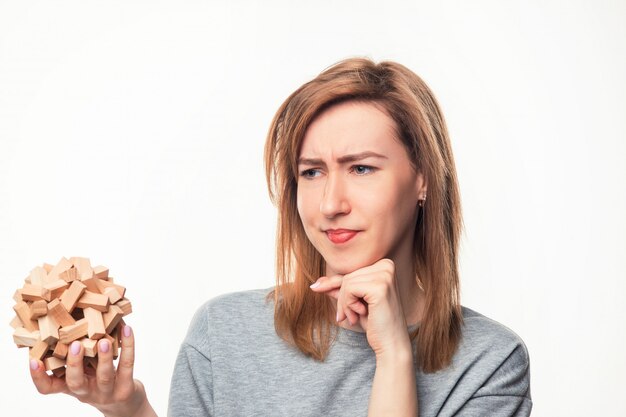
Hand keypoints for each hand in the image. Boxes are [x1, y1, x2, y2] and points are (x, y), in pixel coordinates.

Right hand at [29, 325, 155, 416]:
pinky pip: (127, 366)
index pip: (49, 387)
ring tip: (103, 340)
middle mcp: (87, 391)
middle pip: (76, 382)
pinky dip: (128, 346)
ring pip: (104, 375)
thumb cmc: (99, 380)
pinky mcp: (126, 388)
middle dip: (74, 363)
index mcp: (72, 386)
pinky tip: (127, 329)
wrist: (126, 404)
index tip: (33, 360)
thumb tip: (68, 318)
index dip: (39, 377)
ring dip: (103, 357)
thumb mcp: (84, 372)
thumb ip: (75, 355)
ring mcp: (107, 391)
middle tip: (75, 345)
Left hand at [310, 258, 411, 357]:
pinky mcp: (380, 287)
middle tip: (348, 317)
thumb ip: (340, 290)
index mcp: (384, 265)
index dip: (337, 287)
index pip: (350, 272)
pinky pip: (349, 289)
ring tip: (354, 317)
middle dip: (342, 299)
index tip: (320, 293)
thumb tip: (317, 282)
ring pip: (346, 283)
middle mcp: (387, 265)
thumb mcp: (354, 302)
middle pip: (347, 276)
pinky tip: (359, 314)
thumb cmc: (375, 323)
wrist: (391, 344)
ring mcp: (385, 275)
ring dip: (344, 304)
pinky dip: (348, 304)